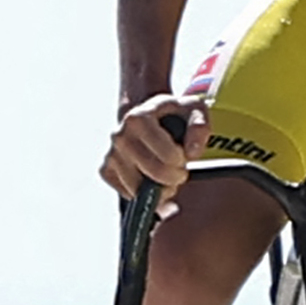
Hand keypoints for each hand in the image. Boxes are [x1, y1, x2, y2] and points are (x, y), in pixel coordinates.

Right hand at [102, 93, 205, 209]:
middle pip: (155, 173)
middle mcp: (119, 135)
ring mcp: (110, 153)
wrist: (149, 116)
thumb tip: (192, 153)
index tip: (183, 156)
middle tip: (180, 171)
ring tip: (167, 176)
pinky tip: (152, 180)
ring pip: (140, 188)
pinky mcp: (105, 170)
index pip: (168, 156)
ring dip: (161, 189)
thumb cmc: (175, 114)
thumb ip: (199, 127)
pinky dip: (143, 194)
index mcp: (138, 118)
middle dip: (175, 177)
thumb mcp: (194, 110)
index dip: (181, 161)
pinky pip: (127, 194)